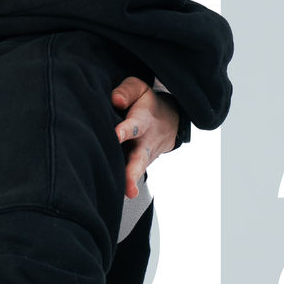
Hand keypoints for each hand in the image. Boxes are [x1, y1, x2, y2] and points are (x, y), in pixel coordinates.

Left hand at [112, 77, 179, 198]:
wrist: (170, 121)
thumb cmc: (146, 103)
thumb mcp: (140, 89)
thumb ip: (127, 91)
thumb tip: (115, 100)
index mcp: (143, 120)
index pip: (134, 125)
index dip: (125, 130)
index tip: (116, 135)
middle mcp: (145, 142)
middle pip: (139, 158)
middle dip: (133, 170)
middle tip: (128, 184)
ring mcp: (144, 156)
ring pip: (138, 170)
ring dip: (131, 182)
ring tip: (128, 194)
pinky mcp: (140, 165)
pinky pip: (133, 174)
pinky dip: (126, 184)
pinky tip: (113, 194)